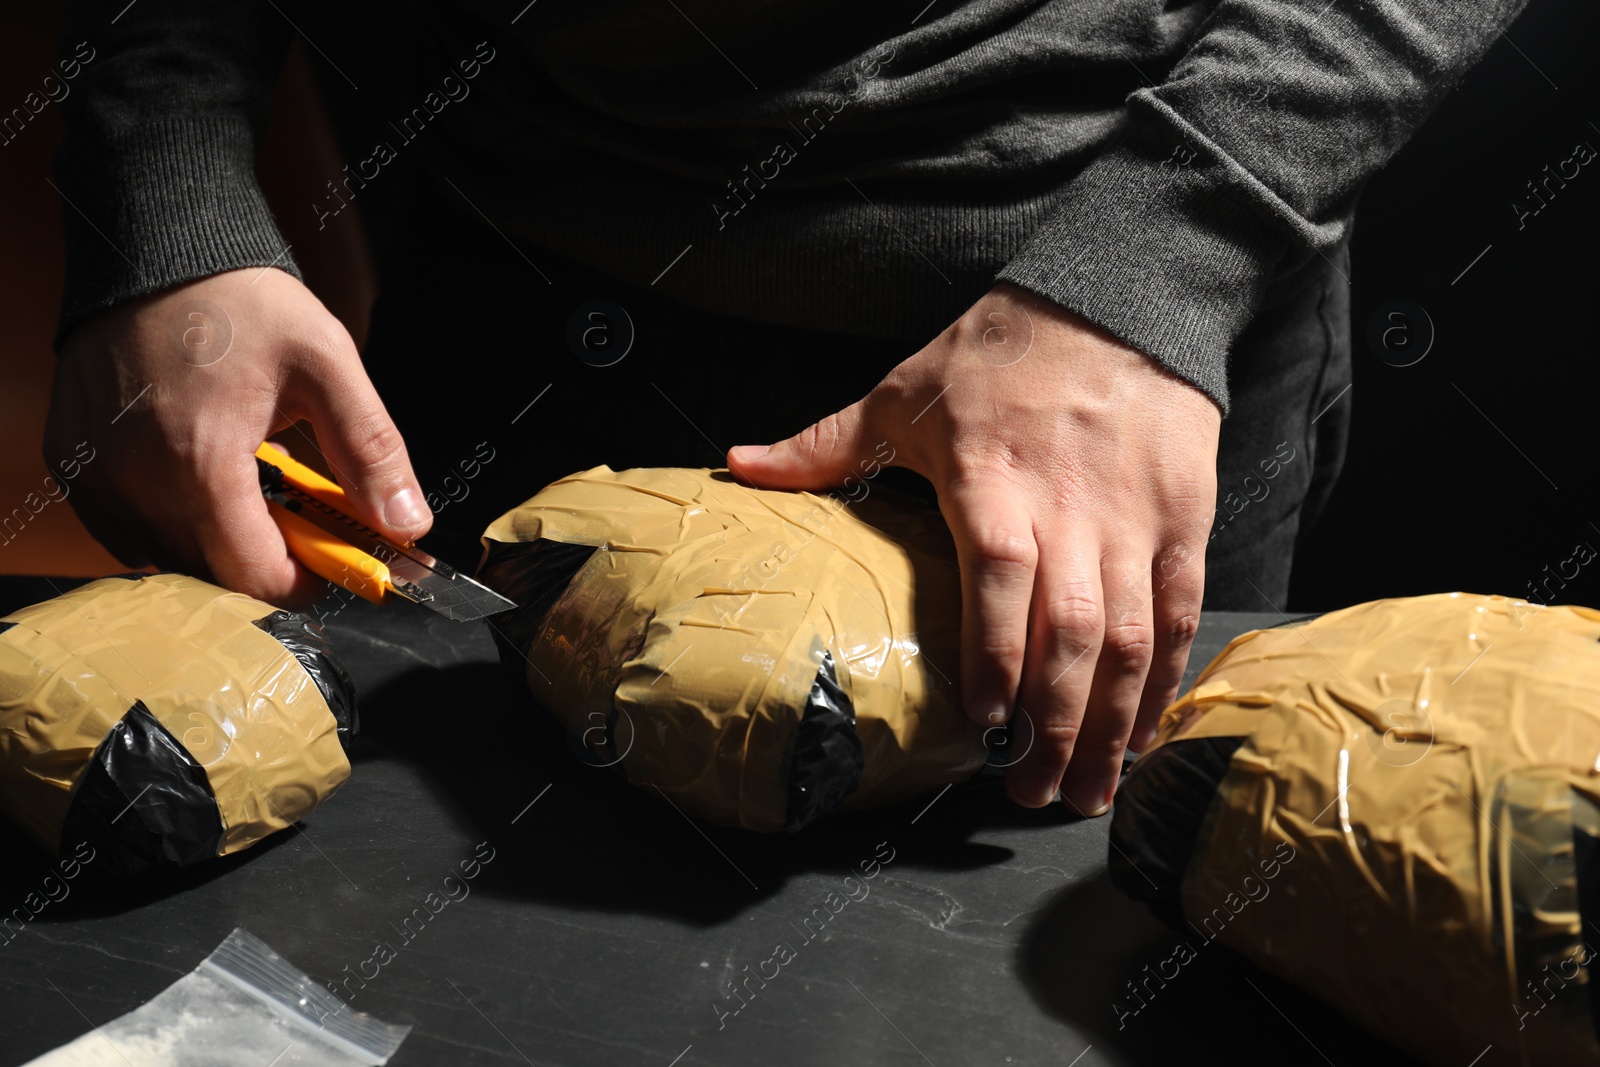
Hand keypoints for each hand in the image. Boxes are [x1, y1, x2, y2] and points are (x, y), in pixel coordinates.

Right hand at [45, 267, 431, 604]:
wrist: (157, 246)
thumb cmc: (240, 301)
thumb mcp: (327, 366)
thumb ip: (370, 451)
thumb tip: (406, 524)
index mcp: (198, 461)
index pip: (252, 577)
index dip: (302, 580)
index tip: (328, 559)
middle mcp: (133, 479)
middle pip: (209, 575)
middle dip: (263, 562)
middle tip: (297, 520)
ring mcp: (93, 473)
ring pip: (163, 558)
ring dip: (215, 546)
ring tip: (249, 494)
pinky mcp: (72, 462)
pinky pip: (122, 530)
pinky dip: (166, 525)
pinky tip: (198, 484)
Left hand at [727, 283, 1219, 811]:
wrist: (1117, 297)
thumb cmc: (999, 352)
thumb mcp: (903, 392)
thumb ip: (823, 444)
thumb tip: (735, 468)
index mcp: (993, 480)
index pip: (1001, 579)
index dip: (997, 655)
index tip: (985, 725)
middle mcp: (1070, 508)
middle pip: (1070, 631)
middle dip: (1055, 723)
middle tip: (1030, 793)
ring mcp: (1134, 519)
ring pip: (1129, 637)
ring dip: (1110, 721)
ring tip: (1087, 790)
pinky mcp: (1184, 519)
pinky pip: (1178, 610)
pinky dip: (1164, 677)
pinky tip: (1144, 730)